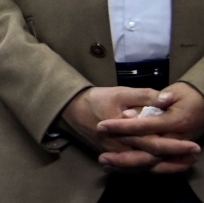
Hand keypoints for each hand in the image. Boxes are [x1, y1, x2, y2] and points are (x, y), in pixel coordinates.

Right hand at [59, 86, 197, 172]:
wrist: (70, 110)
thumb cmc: (96, 99)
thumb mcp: (120, 92)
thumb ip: (145, 96)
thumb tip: (168, 99)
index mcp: (125, 133)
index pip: (156, 144)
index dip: (176, 147)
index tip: (194, 145)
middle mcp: (121, 148)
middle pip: (153, 160)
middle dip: (175, 160)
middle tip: (194, 155)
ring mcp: (116, 155)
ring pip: (144, 167)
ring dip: (166, 167)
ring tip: (184, 163)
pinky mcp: (112, 156)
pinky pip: (134, 168)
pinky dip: (150, 169)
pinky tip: (161, 166)